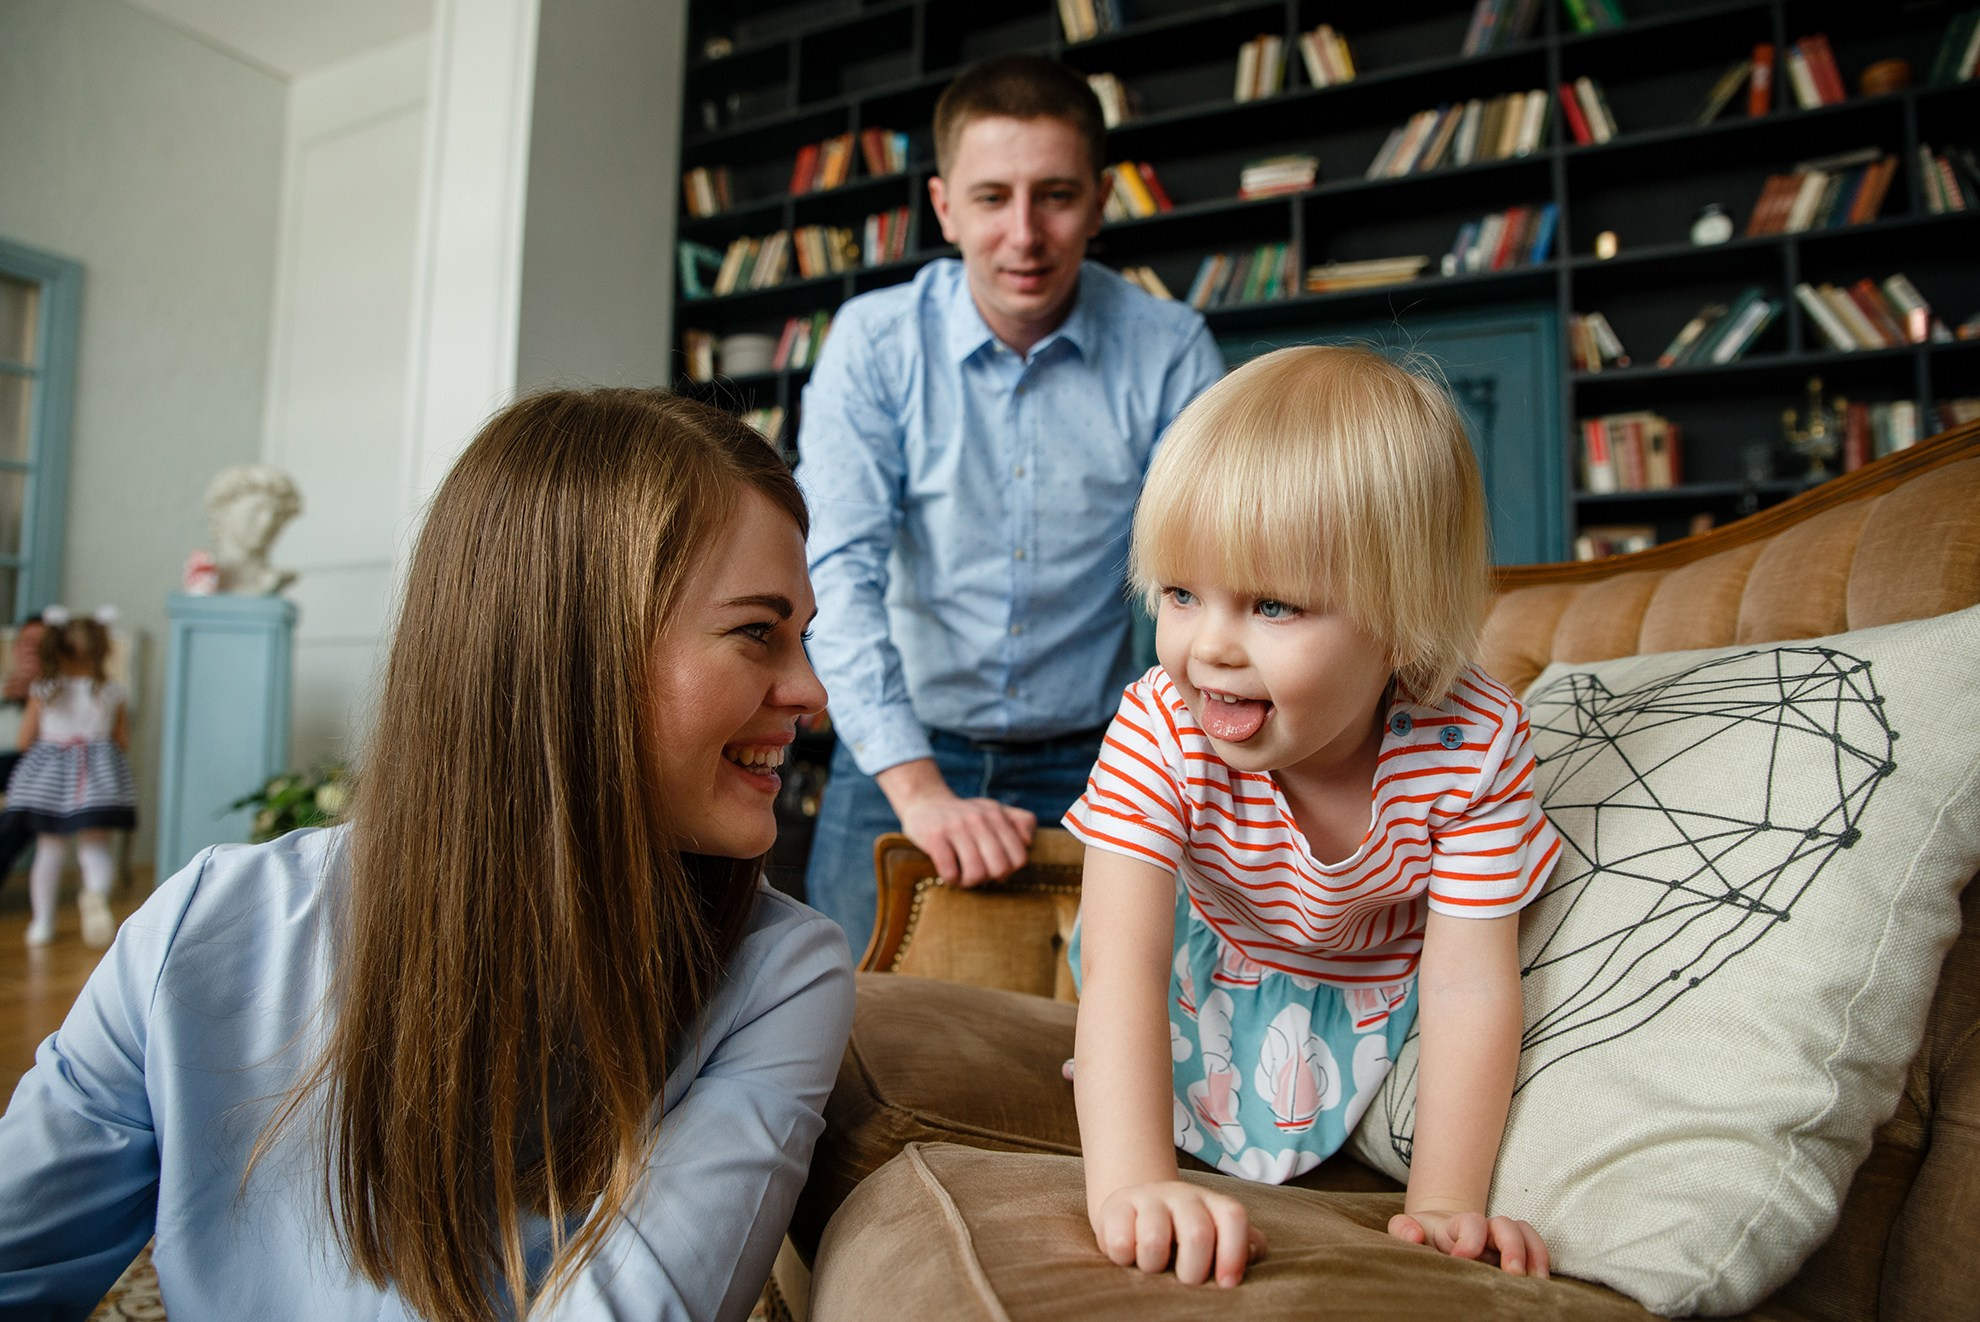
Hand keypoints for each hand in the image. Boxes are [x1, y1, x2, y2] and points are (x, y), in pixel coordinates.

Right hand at [895, 787, 1035, 886]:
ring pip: (976, 873)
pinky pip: (950, 872)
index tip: (996, 868)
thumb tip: (1029, 842)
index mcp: (997, 815)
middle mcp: (979, 819)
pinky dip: (951, 878)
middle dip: (990, 878)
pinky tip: (948, 871)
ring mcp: (956, 827)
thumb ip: (1020, 821)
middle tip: (979, 874)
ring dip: (969, 881)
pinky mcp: (935, 836)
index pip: (1019, 857)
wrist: (925, 802)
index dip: (1010, 870)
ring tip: (963, 875)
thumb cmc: (965, 816)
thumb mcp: (995, 811)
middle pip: (1000, 868)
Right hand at [1092, 1181, 1265, 1286]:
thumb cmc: (1182, 1233)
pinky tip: (1128, 1255)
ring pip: (1154, 1237)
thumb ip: (1242, 1245)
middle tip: (1184, 1280)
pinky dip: (1124, 1258)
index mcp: (1212, 1203)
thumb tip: (1252, 1253)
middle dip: (1193, 1269)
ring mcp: (1148, 1197)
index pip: (1232, 1216)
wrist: (1135, 1207)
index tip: (1227, 1283)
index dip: (1233, 1252)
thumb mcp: (1215, 1236)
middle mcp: (1182, 1195)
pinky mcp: (1115, 1206)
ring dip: (1153, 1265)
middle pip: (1197, 1231)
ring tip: (1151, 1267)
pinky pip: (1119, 1241)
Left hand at [1388, 1208, 1548, 1277]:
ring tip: (1536, 1282)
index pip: (1470, 1222)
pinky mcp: (1513, 1251)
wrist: (1438, 1232)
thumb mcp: (1407, 1230)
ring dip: (1534, 1255)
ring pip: (1525, 1233)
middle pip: (1505, 1225)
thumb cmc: (1422, 1235)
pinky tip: (1541, 1282)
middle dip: (1512, 1247)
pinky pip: (1535, 1246)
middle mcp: (1484, 1229)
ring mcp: (1500, 1239)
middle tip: (1512, 1274)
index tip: (1461, 1258)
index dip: (1470, 1239)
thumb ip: (1404, 1229)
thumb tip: (1414, 1237)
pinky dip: (1542, 1260)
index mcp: (1456, 1226)